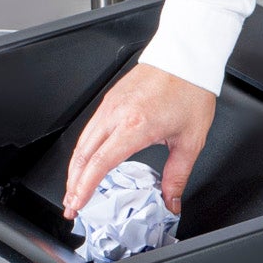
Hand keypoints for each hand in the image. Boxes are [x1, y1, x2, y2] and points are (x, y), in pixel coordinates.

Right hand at [62, 62, 216, 220]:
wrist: (187, 57)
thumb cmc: (190, 90)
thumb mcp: (190, 141)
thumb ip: (178, 175)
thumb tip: (172, 201)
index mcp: (135, 126)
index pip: (100, 163)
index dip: (85, 187)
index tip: (78, 204)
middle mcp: (116, 114)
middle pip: (83, 155)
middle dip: (73, 184)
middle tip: (71, 205)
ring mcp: (110, 105)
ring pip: (82, 141)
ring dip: (75, 168)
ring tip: (75, 189)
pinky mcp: (111, 99)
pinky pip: (90, 129)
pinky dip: (83, 150)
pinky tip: (86, 162)